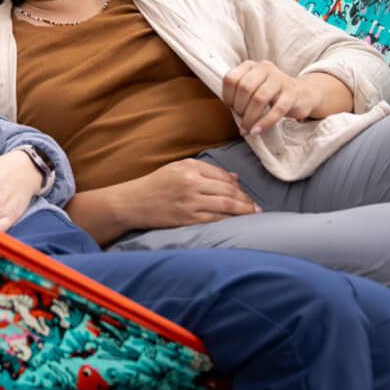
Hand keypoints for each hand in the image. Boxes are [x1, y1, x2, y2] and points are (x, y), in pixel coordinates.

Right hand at [127, 159, 260, 226]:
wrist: (134, 202)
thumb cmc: (157, 184)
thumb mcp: (179, 169)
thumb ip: (206, 171)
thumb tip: (234, 179)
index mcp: (190, 167)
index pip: (222, 175)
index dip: (238, 186)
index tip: (246, 193)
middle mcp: (191, 182)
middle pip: (227, 190)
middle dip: (245, 199)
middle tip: (255, 206)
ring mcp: (189, 202)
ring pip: (225, 205)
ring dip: (242, 210)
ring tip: (253, 213)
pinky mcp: (186, 218)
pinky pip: (214, 219)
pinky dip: (228, 220)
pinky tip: (237, 222)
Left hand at [222, 59, 337, 131]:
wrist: (302, 94)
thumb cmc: (273, 94)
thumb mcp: (256, 88)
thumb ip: (241, 94)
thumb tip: (230, 109)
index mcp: (252, 66)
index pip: (231, 78)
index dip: (227, 96)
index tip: (231, 108)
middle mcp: (265, 68)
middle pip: (244, 87)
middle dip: (239, 108)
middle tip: (242, 119)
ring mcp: (279, 79)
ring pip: (259, 98)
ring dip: (250, 117)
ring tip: (248, 128)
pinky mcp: (291, 93)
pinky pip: (276, 110)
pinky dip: (265, 123)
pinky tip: (258, 130)